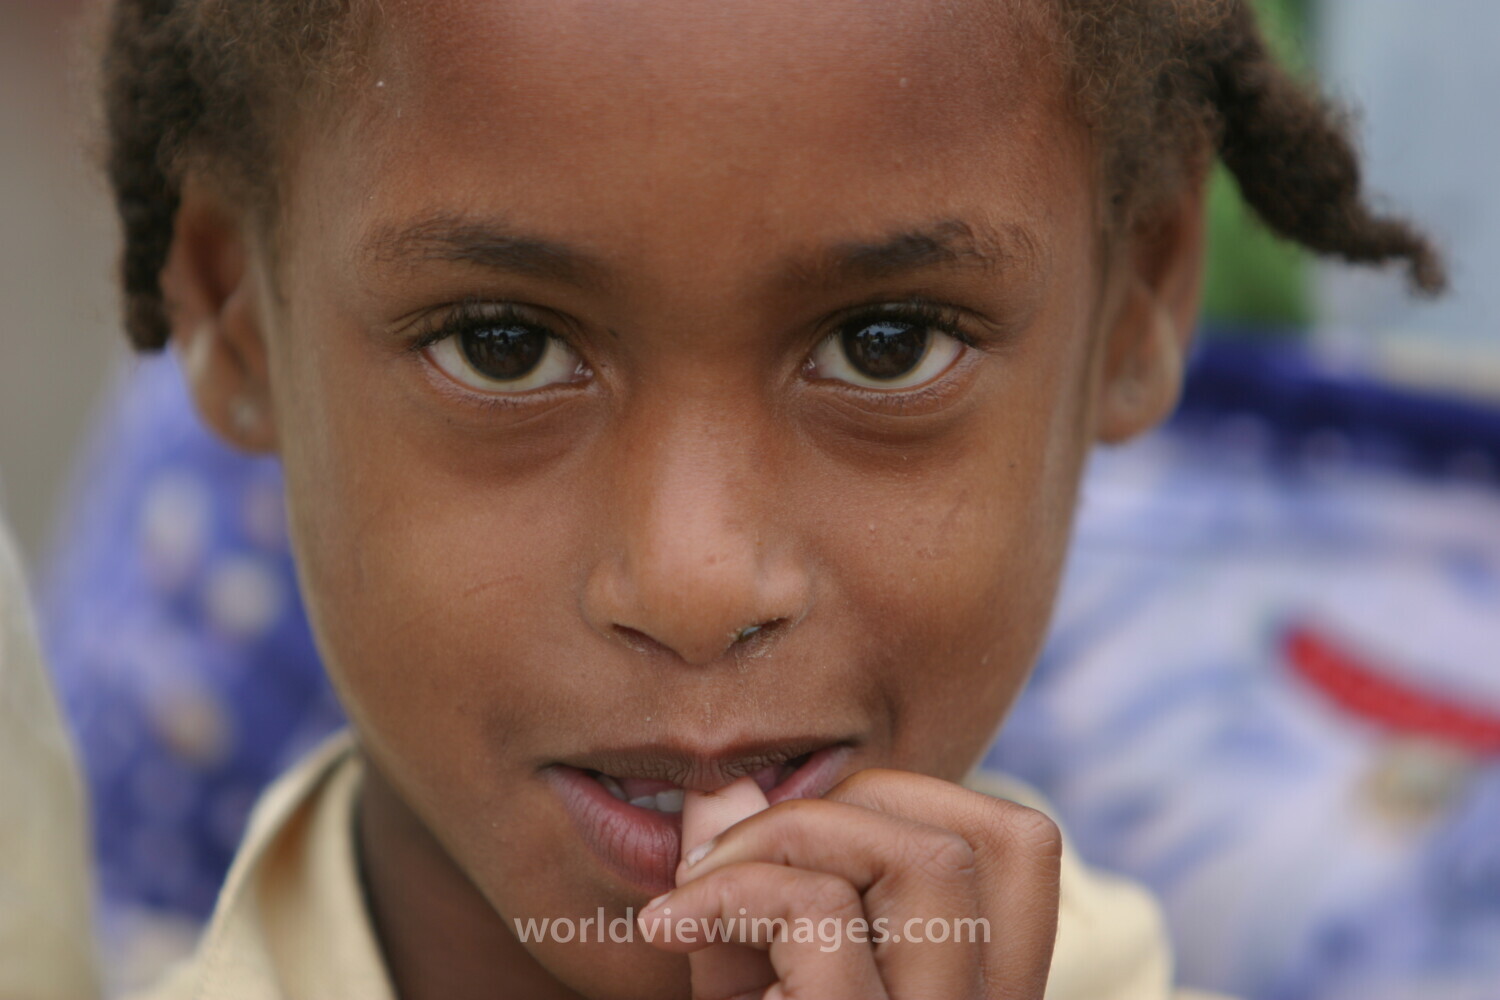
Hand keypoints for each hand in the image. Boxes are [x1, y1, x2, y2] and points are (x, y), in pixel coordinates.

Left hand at [638, 768, 1062, 999]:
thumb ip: (748, 883)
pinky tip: (667, 926)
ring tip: (696, 888)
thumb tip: (726, 784)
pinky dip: (729, 891)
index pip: (1023, 846)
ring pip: (928, 862)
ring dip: (784, 837)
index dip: (911, 798)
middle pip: (998, 837)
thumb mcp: (746, 980)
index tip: (796, 836)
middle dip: (846, 802)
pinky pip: (820, 918)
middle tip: (729, 855)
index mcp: (980, 998)